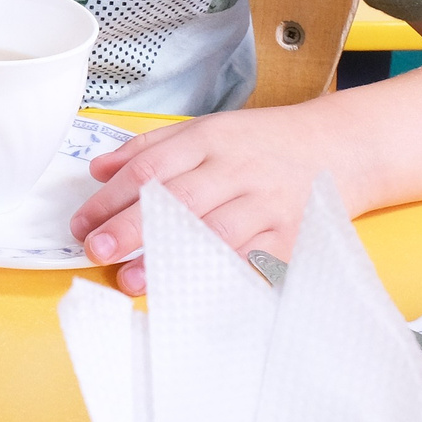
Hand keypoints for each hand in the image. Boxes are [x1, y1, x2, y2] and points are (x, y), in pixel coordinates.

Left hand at [70, 105, 341, 294]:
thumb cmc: (261, 142)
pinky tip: (190, 291)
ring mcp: (266, 205)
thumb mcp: (205, 129)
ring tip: (132, 280)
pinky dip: (220, 277)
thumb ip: (149, 147)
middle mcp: (236, 171)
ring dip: (170, 258)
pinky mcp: (290, 236)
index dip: (110, 197)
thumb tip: (98, 169)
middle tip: (94, 250)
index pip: (149, 168)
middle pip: (175, 200)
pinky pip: (250, 261)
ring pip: (213, 233)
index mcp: (209, 140)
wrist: (340, 147)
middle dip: (130, 228)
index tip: (81, 223)